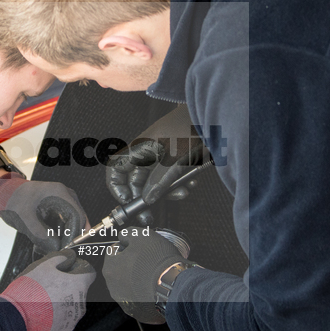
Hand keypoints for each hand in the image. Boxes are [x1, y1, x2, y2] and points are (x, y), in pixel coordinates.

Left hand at [0, 175, 88, 251]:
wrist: (7, 193)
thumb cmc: (15, 201)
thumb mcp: (25, 219)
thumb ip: (41, 235)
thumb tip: (57, 248)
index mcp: (60, 194)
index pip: (77, 216)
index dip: (74, 234)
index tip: (65, 248)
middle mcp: (66, 196)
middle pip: (78, 220)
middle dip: (70, 236)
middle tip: (58, 250)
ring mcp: (64, 202)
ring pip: (72, 224)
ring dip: (64, 236)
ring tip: (50, 246)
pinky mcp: (60, 208)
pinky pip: (65, 223)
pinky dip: (60, 233)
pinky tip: (49, 241)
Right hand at [0, 250, 95, 330]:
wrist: (16, 318)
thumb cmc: (29, 291)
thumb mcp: (44, 265)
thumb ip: (61, 257)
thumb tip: (69, 256)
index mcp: (78, 285)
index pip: (89, 272)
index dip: (77, 267)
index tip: (67, 268)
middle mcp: (80, 304)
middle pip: (78, 290)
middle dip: (67, 286)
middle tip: (48, 285)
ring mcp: (72, 320)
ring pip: (71, 307)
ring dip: (61, 302)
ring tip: (42, 300)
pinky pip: (62, 321)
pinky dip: (55, 317)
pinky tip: (41, 313)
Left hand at [102, 230, 187, 324]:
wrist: (174, 287)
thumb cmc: (157, 261)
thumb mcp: (142, 236)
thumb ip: (128, 234)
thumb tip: (124, 236)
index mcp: (110, 267)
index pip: (113, 252)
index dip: (126, 247)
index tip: (138, 247)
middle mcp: (113, 287)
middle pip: (119, 270)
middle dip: (130, 264)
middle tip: (147, 261)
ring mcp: (124, 301)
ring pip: (128, 286)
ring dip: (136, 280)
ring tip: (152, 275)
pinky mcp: (136, 312)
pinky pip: (137, 299)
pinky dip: (143, 293)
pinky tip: (154, 287)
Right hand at [106, 105, 208, 225]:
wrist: (213, 114)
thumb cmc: (191, 127)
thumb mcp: (176, 158)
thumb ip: (159, 180)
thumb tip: (147, 199)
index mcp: (140, 149)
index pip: (116, 169)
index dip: (117, 187)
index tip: (128, 202)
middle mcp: (147, 153)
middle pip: (137, 181)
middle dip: (145, 198)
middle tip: (150, 216)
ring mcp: (161, 155)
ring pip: (156, 182)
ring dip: (168, 191)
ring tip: (183, 192)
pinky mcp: (175, 158)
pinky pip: (171, 176)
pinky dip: (179, 183)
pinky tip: (190, 182)